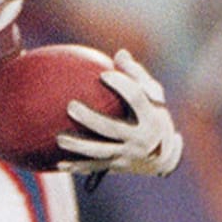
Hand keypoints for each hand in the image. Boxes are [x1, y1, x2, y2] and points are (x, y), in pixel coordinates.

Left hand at [55, 49, 182, 176]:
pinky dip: (78, 167)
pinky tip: (59, 164)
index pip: (136, 98)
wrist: (163, 158)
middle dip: (90, 119)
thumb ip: (136, 75)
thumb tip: (119, 53)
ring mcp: (129, 155)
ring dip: (78, 146)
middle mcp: (141, 139)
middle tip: (70, 106)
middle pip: (112, 128)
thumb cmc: (153, 115)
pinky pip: (94, 167)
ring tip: (59, 138)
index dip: (121, 84)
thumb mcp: (152, 96)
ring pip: (100, 152)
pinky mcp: (118, 167)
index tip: (103, 74)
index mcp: (152, 117)